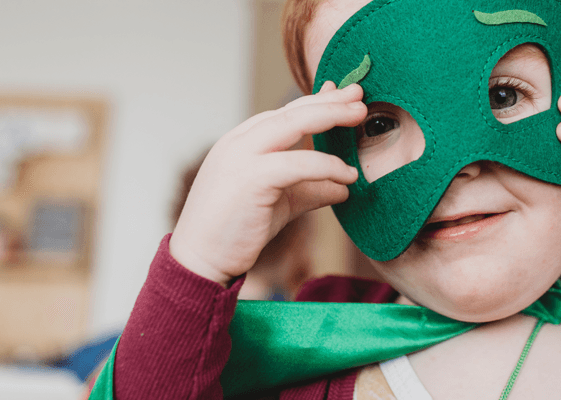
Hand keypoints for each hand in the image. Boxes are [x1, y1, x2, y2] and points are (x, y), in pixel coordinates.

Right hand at [170, 82, 365, 285]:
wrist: (200, 261)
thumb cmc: (235, 231)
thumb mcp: (281, 202)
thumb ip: (310, 188)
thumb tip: (343, 187)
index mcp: (241, 142)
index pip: (285, 113)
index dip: (318, 101)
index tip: (345, 95)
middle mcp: (239, 142)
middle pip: (292, 110)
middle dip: (330, 100)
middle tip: (360, 93)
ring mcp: (241, 157)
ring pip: (293, 123)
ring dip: (331, 116)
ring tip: (360, 115)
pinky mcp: (250, 179)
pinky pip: (298, 164)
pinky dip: (327, 166)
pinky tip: (347, 176)